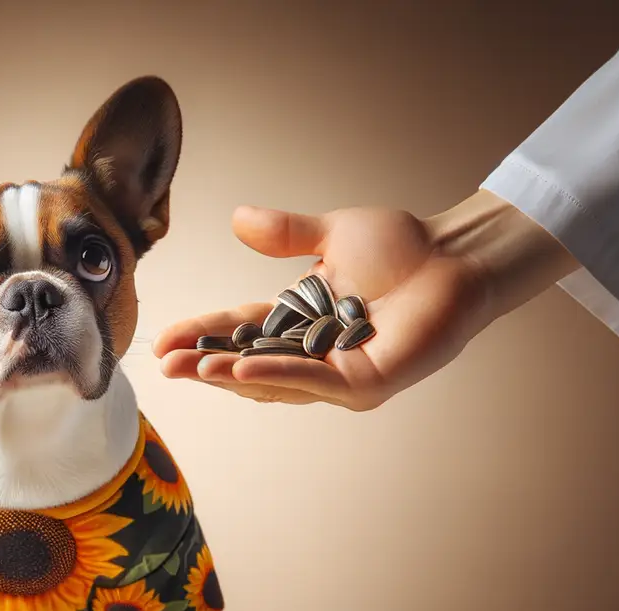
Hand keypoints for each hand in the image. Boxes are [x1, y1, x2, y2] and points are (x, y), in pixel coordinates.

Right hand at [153, 191, 578, 409]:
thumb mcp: (330, 234)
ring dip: (233, 374)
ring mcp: (340, 374)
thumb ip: (283, 233)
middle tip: (165, 364)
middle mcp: (316, 354)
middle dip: (205, 365)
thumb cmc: (405, 246)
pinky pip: (314, 381)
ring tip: (194, 369)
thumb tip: (236, 218)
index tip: (162, 340)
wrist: (455, 255)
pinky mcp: (367, 382)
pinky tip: (244, 369)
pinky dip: (277, 373)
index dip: (202, 336)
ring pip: (276, 380)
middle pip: (249, 363)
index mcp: (301, 321)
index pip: (241, 332)